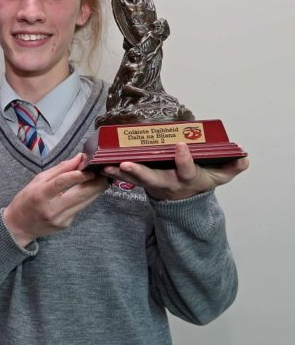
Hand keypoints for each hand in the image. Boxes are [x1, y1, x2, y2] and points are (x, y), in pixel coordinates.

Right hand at [3, 153, 108, 245]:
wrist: (19, 226)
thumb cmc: (26, 200)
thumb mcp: (37, 180)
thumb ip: (59, 169)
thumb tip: (79, 158)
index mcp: (41, 195)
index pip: (61, 183)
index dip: (78, 175)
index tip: (90, 168)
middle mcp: (52, 209)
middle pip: (80, 194)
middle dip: (96, 183)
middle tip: (106, 172)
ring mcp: (61, 219)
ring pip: (85, 202)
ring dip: (96, 190)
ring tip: (103, 178)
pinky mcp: (66, 224)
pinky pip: (79, 208)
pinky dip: (86, 198)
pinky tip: (90, 190)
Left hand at [103, 142, 248, 200]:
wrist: (184, 200)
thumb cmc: (201, 181)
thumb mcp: (220, 176)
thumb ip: (232, 167)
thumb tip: (243, 158)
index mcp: (187, 179)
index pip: (187, 170)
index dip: (184, 159)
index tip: (180, 145)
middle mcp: (167, 182)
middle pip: (152, 178)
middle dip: (139, 171)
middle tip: (126, 163)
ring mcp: (151, 184)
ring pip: (134, 180)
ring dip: (119, 173)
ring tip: (106, 165)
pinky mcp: (140, 182)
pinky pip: (125, 178)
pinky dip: (113, 173)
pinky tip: (100, 165)